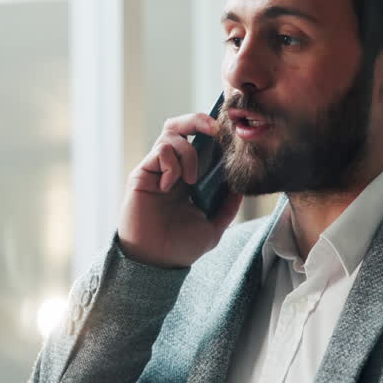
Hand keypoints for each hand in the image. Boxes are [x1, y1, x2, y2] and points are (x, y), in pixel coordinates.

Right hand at [116, 113, 242, 267]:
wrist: (157, 261)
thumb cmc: (180, 247)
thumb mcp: (213, 226)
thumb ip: (227, 207)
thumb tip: (240, 187)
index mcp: (187, 178)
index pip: (197, 142)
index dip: (210, 133)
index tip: (228, 135)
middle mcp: (170, 170)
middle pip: (179, 127)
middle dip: (197, 120)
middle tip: (214, 129)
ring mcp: (155, 170)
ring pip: (171, 135)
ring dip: (189, 153)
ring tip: (193, 180)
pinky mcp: (142, 174)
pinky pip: (160, 151)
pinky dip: (172, 163)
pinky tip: (171, 186)